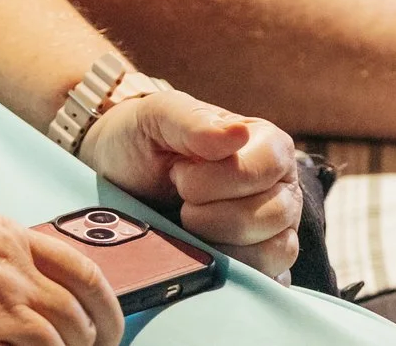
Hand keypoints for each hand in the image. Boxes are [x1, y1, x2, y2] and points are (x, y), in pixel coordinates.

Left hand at [76, 83, 303, 277]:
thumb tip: (237, 134)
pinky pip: (267, 279)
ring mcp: (274, 230)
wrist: (116, 177)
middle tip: (180, 203)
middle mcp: (279, 187)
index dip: (221, 178)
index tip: (180, 176)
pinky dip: (234, 273)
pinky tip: (204, 256)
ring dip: (223, 244)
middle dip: (214, 214)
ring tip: (188, 228)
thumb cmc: (143, 141)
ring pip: (275, 251)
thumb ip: (194, 121)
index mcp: (266, 144)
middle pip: (274, 213)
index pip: (268, 167)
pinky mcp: (260, 264)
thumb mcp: (158, 116)